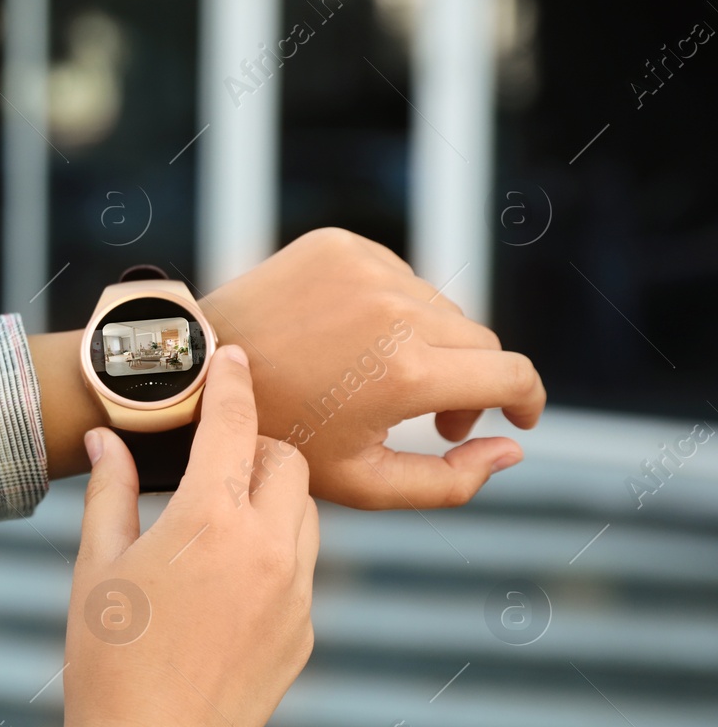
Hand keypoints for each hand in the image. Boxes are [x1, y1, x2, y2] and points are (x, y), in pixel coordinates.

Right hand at [61, 346, 318, 726]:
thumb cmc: (106, 657)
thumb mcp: (95, 565)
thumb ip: (109, 491)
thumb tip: (107, 440)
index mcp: (210, 520)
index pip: (236, 424)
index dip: (234, 382)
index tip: (234, 357)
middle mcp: (267, 548)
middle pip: (288, 463)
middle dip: (257, 448)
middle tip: (214, 460)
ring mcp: (294, 594)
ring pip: (304, 516)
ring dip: (271, 499)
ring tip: (219, 520)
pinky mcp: (303, 633)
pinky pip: (300, 570)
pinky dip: (273, 554)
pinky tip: (225, 582)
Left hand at [200, 228, 546, 508]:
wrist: (199, 371)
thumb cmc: (279, 435)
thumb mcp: (361, 482)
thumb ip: (448, 481)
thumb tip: (512, 451)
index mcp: (406, 372)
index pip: (511, 374)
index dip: (526, 400)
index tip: (518, 417)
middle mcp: (395, 310)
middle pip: (480, 342)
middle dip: (472, 382)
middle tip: (435, 419)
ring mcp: (366, 269)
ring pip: (441, 308)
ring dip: (430, 345)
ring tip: (386, 382)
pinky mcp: (340, 244)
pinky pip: (398, 276)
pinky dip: (392, 309)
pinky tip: (353, 341)